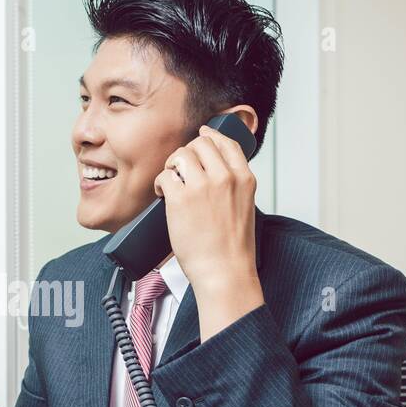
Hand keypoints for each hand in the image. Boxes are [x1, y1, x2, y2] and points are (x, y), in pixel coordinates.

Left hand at [155, 123, 264, 338]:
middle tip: (180, 169)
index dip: (212, 136)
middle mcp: (225, 177)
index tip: (203, 135)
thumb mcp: (244, 207)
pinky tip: (162, 195)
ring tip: (171, 182)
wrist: (224, 271)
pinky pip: (165, 175)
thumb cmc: (232, 248)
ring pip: (181, 154)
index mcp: (244, 179)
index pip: (227, 143)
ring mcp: (202, 186)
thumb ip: (233, 186)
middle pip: (201, 144)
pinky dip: (160, 183)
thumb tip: (211, 173)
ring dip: (172, 165)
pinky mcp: (180, 198)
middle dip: (188, 152)